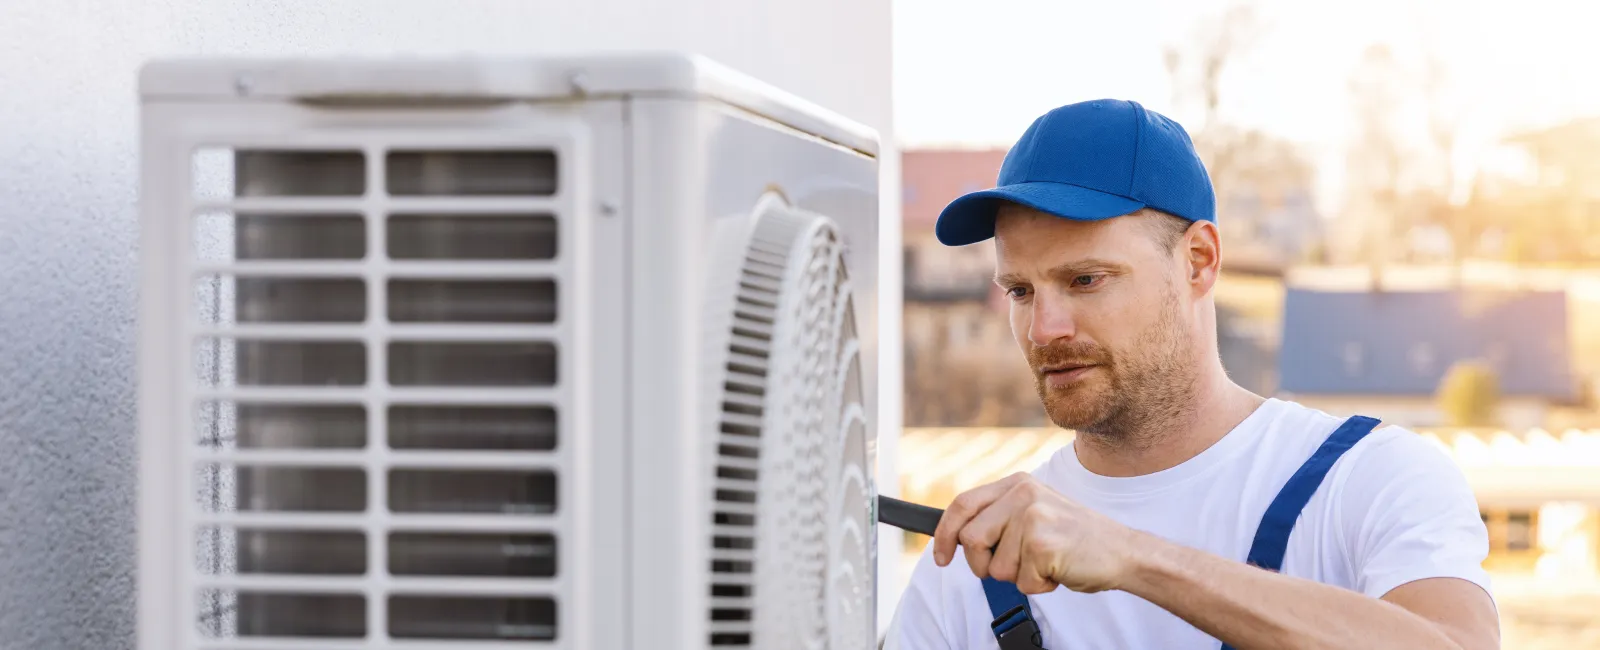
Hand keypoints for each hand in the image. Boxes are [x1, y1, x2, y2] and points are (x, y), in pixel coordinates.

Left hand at [932, 472, 1141, 594]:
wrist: (1123, 551)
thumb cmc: (1076, 539)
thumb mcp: (1035, 512)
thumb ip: (1000, 516)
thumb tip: (957, 537)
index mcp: (1017, 484)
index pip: (962, 504)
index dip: (944, 534)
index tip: (942, 558)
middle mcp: (1022, 494)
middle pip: (970, 539)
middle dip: (984, 565)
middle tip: (1014, 567)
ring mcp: (1032, 517)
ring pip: (995, 567)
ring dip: (1019, 577)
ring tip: (1045, 563)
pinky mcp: (1042, 543)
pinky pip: (1021, 582)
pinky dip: (1039, 586)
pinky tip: (1058, 571)